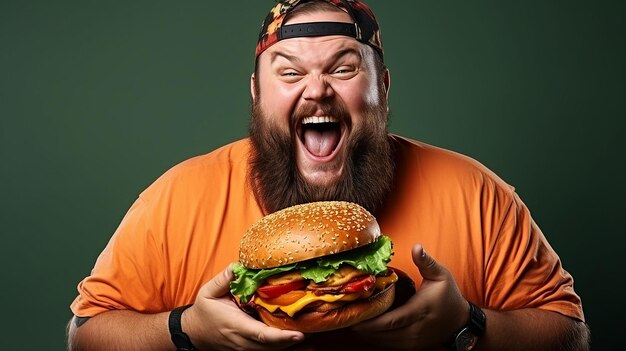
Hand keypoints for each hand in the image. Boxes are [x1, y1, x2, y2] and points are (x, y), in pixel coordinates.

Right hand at [183, 264, 304, 349]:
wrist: (195, 333)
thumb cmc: (204, 311)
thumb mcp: (209, 292)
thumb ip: (224, 279)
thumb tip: (239, 265)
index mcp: (236, 326)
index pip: (262, 334)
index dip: (282, 336)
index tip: (299, 334)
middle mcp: (244, 341)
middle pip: (273, 347)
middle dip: (294, 341)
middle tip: (314, 330)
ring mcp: (247, 349)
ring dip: (291, 345)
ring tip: (311, 332)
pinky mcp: (250, 350)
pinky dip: (284, 345)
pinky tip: (297, 335)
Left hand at [350, 244, 468, 349]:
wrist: (460, 323)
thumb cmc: (449, 297)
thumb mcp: (441, 276)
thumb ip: (426, 262)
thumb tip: (416, 246)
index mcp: (420, 311)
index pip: (392, 320)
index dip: (372, 320)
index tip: (355, 314)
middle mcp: (416, 330)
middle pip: (383, 334)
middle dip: (363, 327)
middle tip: (346, 316)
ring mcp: (414, 342)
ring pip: (384, 343)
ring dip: (367, 334)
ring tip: (351, 321)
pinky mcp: (412, 348)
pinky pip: (389, 346)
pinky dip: (376, 339)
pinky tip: (365, 330)